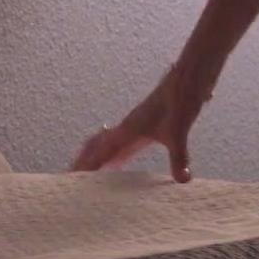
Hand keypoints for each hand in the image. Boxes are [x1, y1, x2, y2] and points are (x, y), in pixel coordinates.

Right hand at [67, 60, 216, 179]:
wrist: (187, 78)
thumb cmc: (180, 101)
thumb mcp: (179, 132)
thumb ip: (179, 157)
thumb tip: (182, 180)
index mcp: (128, 131)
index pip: (101, 151)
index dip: (87, 165)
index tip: (72, 178)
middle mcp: (126, 128)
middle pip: (97, 146)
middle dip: (83, 161)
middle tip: (71, 177)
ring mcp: (134, 125)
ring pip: (106, 142)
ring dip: (95, 154)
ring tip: (86, 170)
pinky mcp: (143, 124)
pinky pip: (120, 141)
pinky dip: (112, 151)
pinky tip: (118, 159)